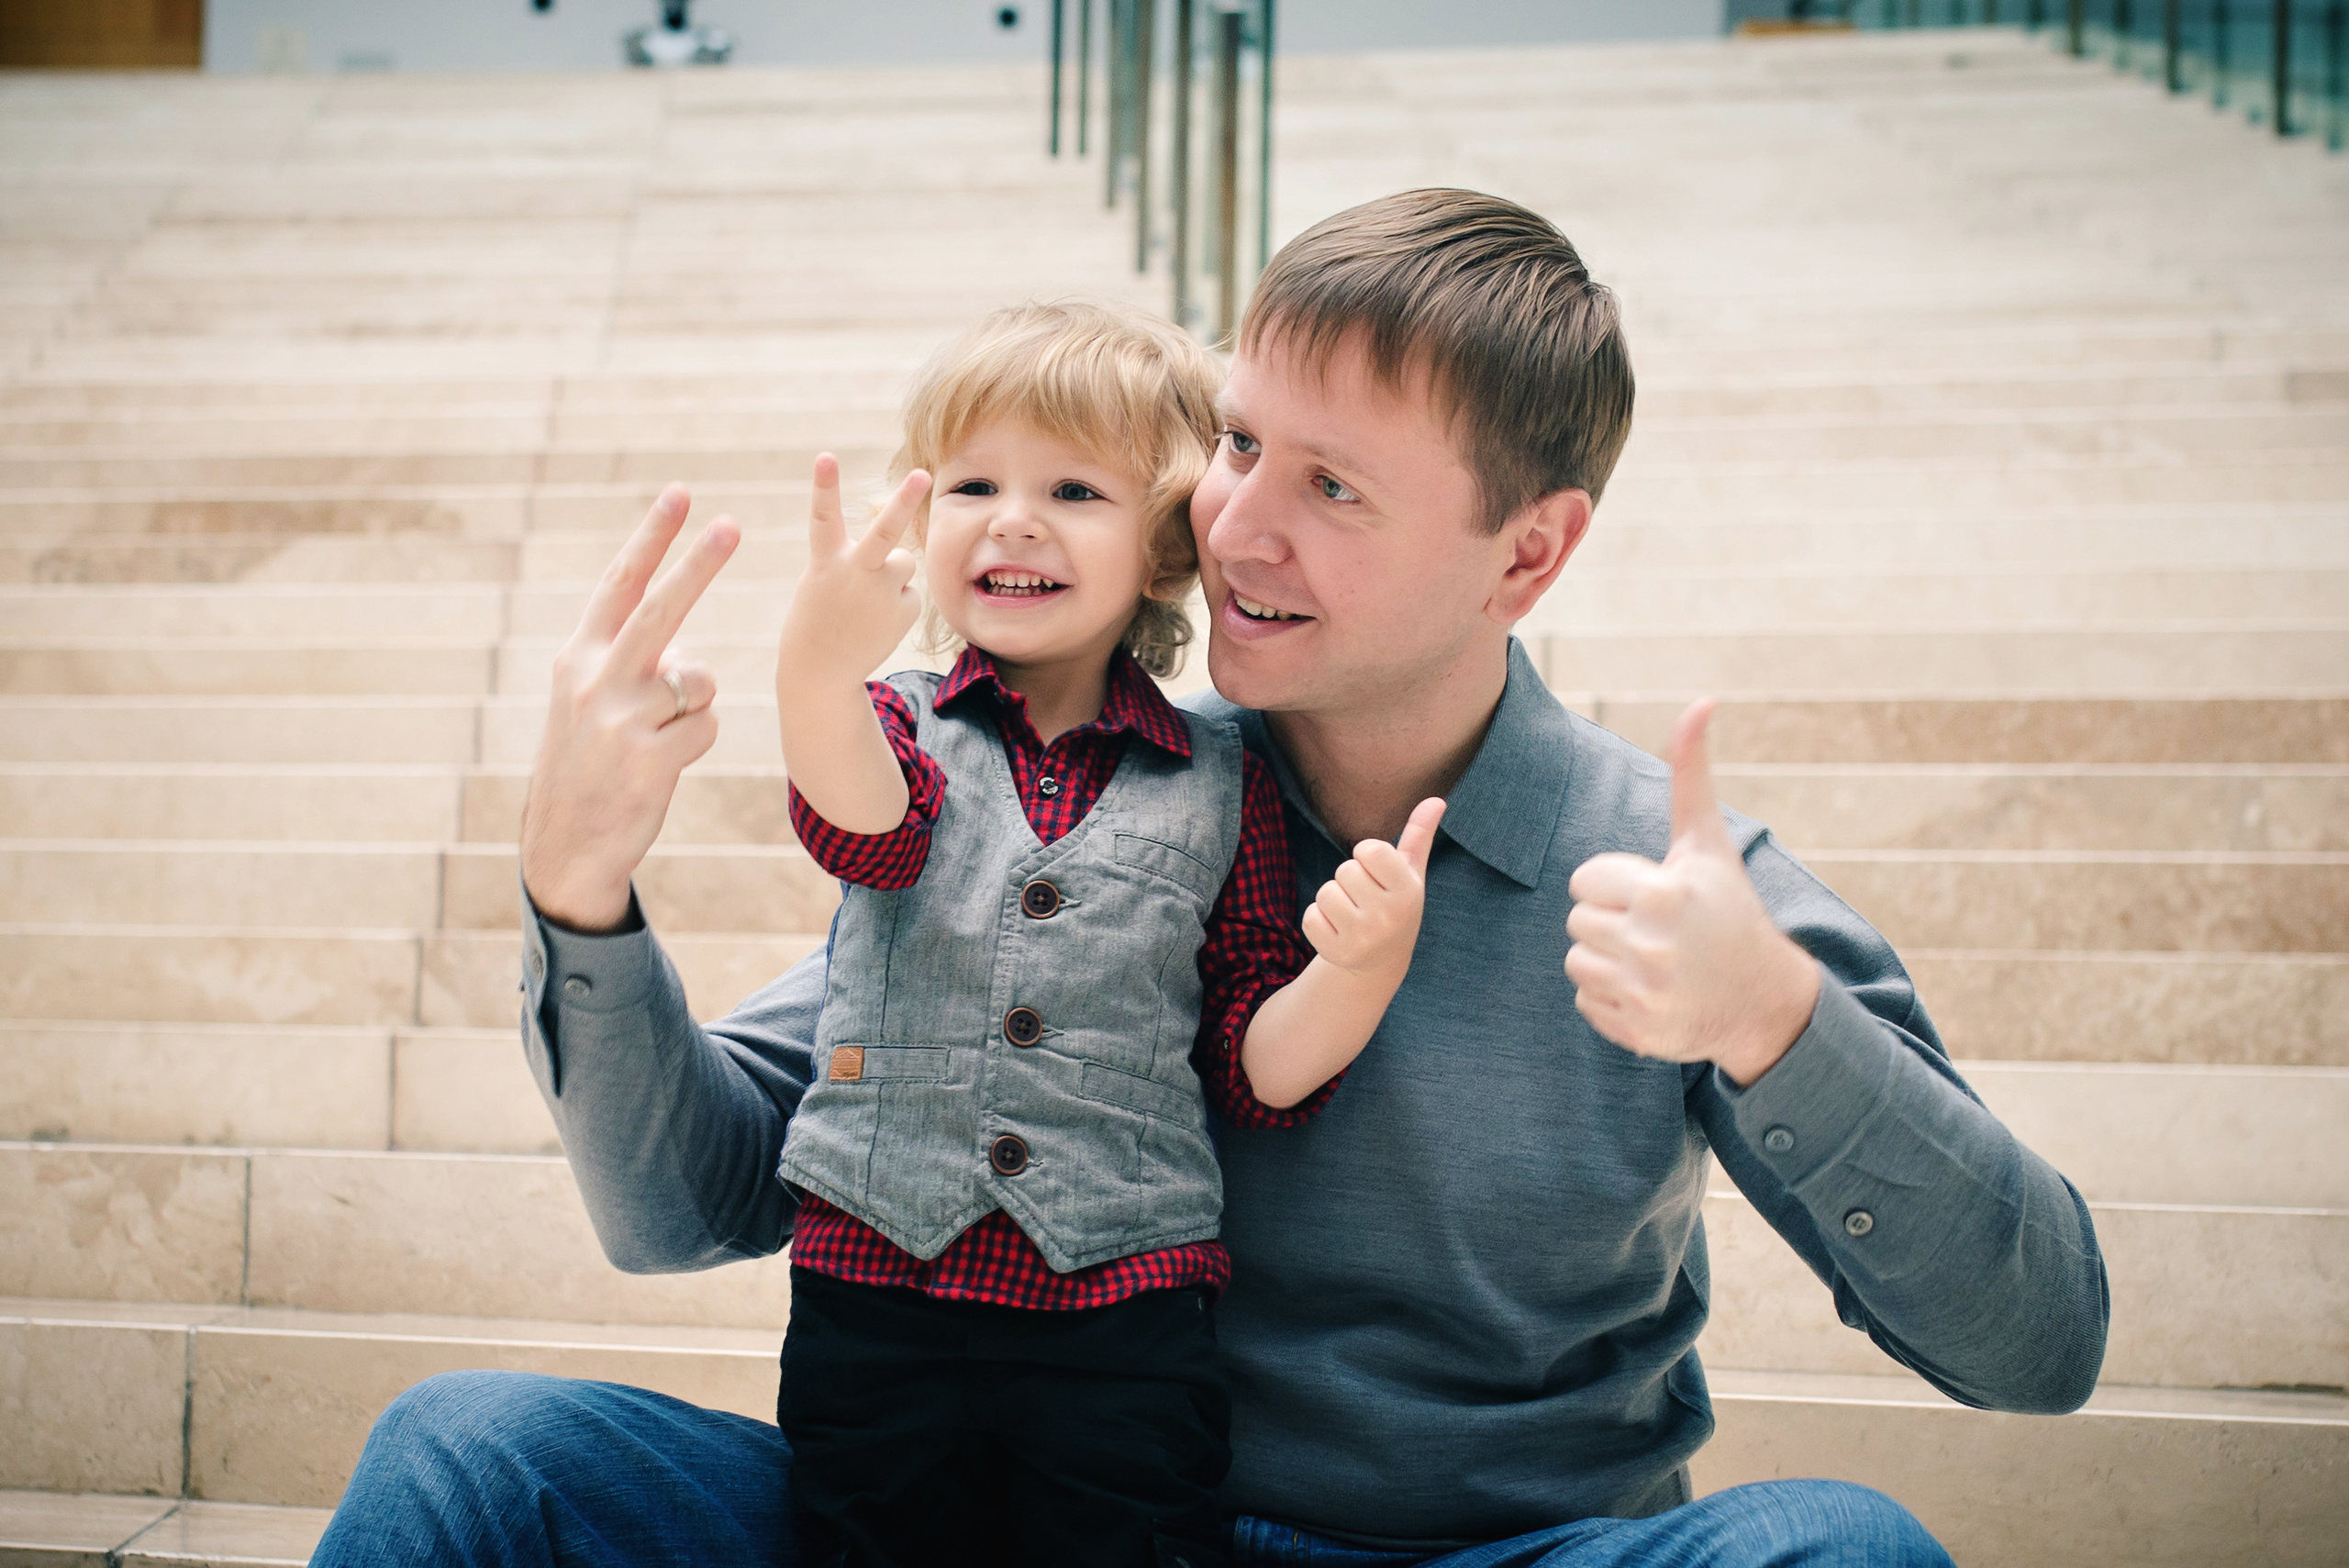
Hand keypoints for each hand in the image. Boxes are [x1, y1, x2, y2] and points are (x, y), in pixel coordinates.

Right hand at [521, 484, 737, 931]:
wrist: (565, 845)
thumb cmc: (590, 764)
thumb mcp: (593, 704)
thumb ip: (634, 665)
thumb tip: (688, 656)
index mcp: (578, 657)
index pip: (619, 583)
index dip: (652, 537)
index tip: (680, 494)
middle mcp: (594, 679)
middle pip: (661, 609)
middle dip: (699, 563)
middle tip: (732, 524)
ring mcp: (619, 719)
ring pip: (700, 680)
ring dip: (697, 706)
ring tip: (659, 736)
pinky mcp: (647, 759)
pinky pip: (707, 726)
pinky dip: (698, 740)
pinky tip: (663, 764)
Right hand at [776, 453, 930, 688]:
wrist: (821, 668)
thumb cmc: (821, 612)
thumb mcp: (827, 576)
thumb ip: (859, 556)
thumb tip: (905, 555)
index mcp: (826, 560)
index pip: (823, 516)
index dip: (825, 485)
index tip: (825, 456)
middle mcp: (855, 574)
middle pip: (884, 532)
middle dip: (904, 501)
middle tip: (923, 473)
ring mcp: (881, 594)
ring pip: (904, 561)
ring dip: (893, 574)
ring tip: (868, 601)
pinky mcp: (904, 612)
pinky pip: (909, 592)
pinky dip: (898, 603)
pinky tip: (878, 621)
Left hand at [1302, 798, 1445, 980]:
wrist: (1382, 960)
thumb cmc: (1395, 903)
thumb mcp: (1411, 872)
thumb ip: (1419, 835)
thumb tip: (1436, 799)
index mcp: (1408, 892)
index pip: (1370, 850)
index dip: (1366, 856)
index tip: (1376, 872)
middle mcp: (1388, 917)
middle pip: (1344, 871)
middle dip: (1349, 879)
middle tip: (1364, 898)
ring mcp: (1363, 938)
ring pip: (1325, 893)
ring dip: (1332, 900)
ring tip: (1352, 914)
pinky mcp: (1338, 954)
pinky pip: (1310, 918)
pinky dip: (1318, 920)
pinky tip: (1338, 931)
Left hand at [1563, 699, 1819, 1085]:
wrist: (1764, 999)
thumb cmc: (1729, 910)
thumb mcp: (1708, 843)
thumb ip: (1691, 772)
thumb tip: (1701, 700)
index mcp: (1663, 893)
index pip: (1584, 880)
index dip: (1613, 883)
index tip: (1652, 895)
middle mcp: (1652, 944)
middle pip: (1577, 920)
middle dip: (1610, 920)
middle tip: (1655, 929)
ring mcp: (1645, 992)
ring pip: (1576, 960)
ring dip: (1606, 958)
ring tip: (1652, 959)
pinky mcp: (1638, 1030)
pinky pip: (1586, 1001)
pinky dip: (1611, 998)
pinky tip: (1651, 992)